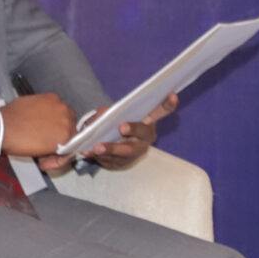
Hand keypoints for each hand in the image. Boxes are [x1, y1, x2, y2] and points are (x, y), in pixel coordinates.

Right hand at [0, 92, 76, 159]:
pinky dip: (56, 160)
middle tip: (44, 147)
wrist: (2, 127)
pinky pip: (67, 152)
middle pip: (68, 127)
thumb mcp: (29, 107)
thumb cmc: (9, 118)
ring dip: (56, 150)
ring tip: (41, 157)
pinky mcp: (64, 137)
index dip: (56, 128)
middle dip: (57, 138)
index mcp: (54, 99)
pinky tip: (43, 162)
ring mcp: (66, 122)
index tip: (49, 135)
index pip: (62, 115)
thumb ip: (41, 112)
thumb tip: (42, 122)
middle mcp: (63, 108)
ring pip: (68, 139)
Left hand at [60, 91, 176, 172]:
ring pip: (125, 151)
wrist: (109, 143)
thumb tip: (101, 117)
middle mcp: (146, 137)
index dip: (169, 103)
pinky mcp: (124, 163)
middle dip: (133, 129)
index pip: (162, 111)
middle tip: (122, 127)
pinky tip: (86, 152)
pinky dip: (98, 156)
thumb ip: (108, 112)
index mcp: (148, 120)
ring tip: (97, 147)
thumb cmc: (114, 123)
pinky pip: (112, 160)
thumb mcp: (111, 113)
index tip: (172, 94)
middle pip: (142, 133)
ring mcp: (136, 152)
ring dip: (110, 149)